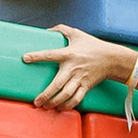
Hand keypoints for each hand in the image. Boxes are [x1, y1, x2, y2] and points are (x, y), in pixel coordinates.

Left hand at [20, 25, 136, 110]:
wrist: (112, 58)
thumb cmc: (93, 46)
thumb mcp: (77, 33)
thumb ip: (61, 29)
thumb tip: (47, 31)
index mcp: (69, 54)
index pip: (50, 55)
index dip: (37, 56)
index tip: (25, 58)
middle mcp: (73, 68)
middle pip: (56, 84)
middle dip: (45, 94)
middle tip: (36, 101)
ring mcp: (80, 79)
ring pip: (65, 94)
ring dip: (54, 102)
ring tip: (46, 106)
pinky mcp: (86, 86)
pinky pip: (76, 99)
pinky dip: (68, 105)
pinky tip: (60, 108)